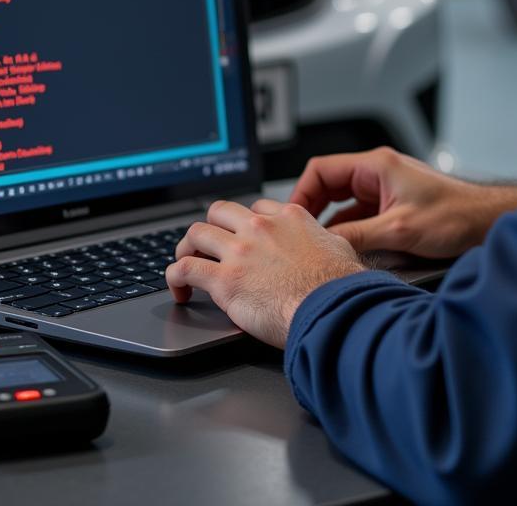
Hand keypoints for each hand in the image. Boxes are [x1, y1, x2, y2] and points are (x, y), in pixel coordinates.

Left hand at [166, 198, 365, 347]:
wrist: (333, 309)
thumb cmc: (341, 286)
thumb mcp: (340, 249)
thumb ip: (325, 241)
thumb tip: (329, 244)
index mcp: (288, 217)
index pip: (255, 206)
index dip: (244, 222)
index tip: (242, 236)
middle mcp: (260, 227)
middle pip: (219, 211)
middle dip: (211, 227)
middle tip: (209, 246)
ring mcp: (240, 251)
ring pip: (196, 233)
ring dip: (187, 248)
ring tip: (188, 263)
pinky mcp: (224, 280)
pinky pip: (185, 268)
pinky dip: (175, 277)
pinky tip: (179, 290)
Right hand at [289, 146, 516, 258]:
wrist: (490, 224)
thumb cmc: (457, 216)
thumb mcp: (400, 230)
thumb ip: (359, 236)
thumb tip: (325, 246)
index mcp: (376, 166)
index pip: (321, 170)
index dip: (301, 193)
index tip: (292, 218)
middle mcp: (379, 173)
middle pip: (329, 186)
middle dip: (313, 210)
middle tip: (301, 235)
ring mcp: (387, 190)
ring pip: (344, 204)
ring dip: (333, 224)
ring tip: (321, 246)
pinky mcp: (395, 208)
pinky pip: (361, 216)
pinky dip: (351, 231)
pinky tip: (348, 250)